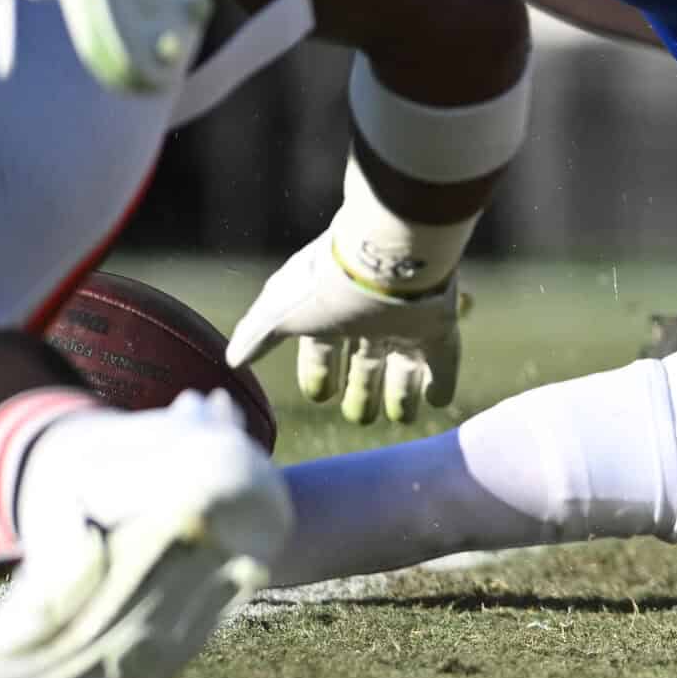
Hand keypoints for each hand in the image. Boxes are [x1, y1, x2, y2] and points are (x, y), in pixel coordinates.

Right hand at [229, 232, 463, 424]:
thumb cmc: (327, 285)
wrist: (385, 258)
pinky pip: (443, 359)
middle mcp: (370, 316)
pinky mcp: (440, 326)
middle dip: (362, 388)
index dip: (319, 372)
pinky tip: (436, 402)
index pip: (322, 348)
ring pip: (404, 363)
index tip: (320, 395)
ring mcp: (406, 320)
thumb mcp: (280, 312)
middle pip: (366, 359)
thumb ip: (257, 335)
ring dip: (401, 392)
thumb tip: (233, 359)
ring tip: (401, 419)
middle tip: (361, 418)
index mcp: (331, 310)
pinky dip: (440, 382)